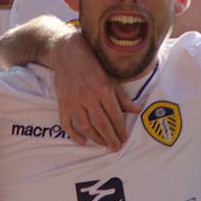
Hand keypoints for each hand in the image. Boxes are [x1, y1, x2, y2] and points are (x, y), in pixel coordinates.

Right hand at [52, 33, 139, 150]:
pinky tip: (82, 141)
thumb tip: (137, 110)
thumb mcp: (110, 77)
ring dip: (95, 139)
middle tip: (115, 148)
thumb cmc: (92, 64)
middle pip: (101, 124)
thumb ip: (122, 97)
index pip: (115, 115)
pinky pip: (67, 123)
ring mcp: (74, 100)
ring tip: (103, 145)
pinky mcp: (63, 103)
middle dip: (110, 138)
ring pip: (86, 126)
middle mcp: (89, 96)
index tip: (124, 139)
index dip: (120, 129)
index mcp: (103, 89)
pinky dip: (74, 135)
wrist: (66, 52)